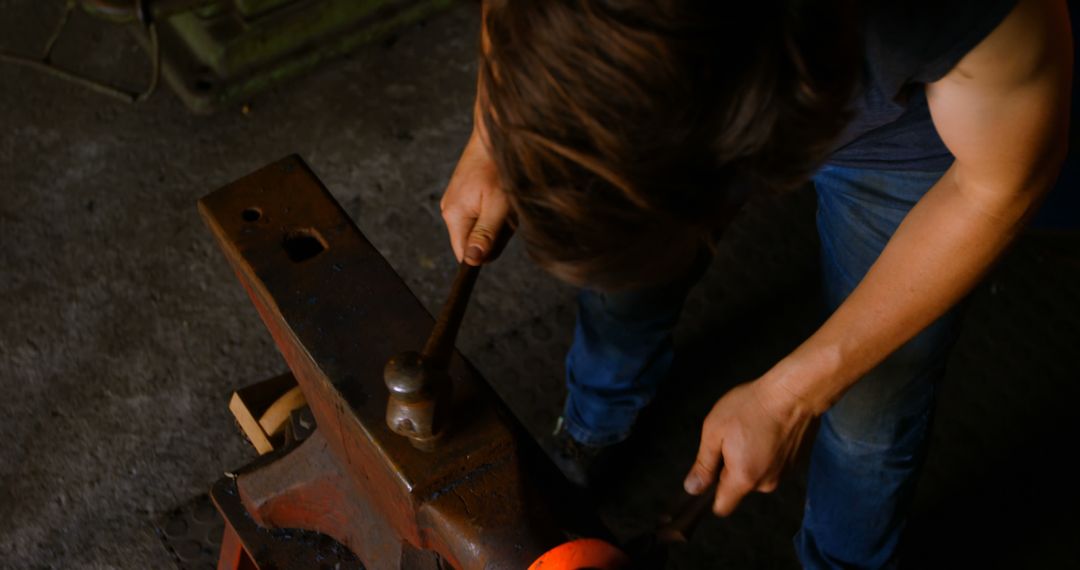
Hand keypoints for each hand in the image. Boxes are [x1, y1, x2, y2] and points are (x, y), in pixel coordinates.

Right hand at [440, 126, 510, 265]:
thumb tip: (472, 261)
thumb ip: (485, 235)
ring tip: (505, 199)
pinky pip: (483, 213)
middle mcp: (450, 210)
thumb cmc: (498, 168)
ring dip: (498, 220)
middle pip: (474, 242)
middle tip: (506, 211)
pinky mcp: (466, 193)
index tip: (501, 233)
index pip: (464, 255)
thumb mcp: (498, 206)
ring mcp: (457, 200)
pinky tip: (502, 193)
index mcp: (453, 215)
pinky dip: (497, 208)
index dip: (485, 253)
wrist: (494, 133)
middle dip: (495, 234)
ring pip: (481, 227)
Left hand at [682, 378, 814, 515]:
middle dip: (731, 467)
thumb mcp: (714, 431)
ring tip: (752, 429)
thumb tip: (693, 488)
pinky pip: (772, 464)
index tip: (709, 473)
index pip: (723, 507)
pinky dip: (767, 451)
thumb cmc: (751, 407)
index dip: (711, 495)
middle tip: (731, 437)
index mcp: (743, 479)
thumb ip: (703, 464)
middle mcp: (766, 483)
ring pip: (757, 473)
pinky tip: (767, 429)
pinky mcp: (796, 462)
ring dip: (750, 457)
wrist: (795, 392)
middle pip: (740, 487)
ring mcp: (784, 473)